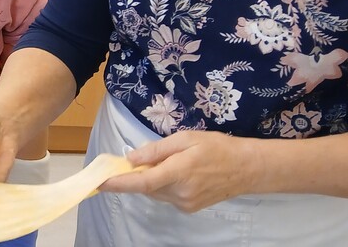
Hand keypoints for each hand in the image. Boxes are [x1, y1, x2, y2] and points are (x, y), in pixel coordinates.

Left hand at [99, 130, 260, 211]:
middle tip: (136, 159)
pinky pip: (166, 196)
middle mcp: (180, 193)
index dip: (118, 183)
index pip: (142, 181)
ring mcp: (185, 203)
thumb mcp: (186, 139)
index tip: (99, 182)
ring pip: (155, 192)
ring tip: (167, 163)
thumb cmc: (217, 147)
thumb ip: (156, 150)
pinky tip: (176, 173)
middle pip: (146, 186)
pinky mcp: (189, 208)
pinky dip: (162, 185)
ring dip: (151, 179)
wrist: (248, 168)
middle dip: (136, 174)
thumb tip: (131, 158)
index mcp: (179, 172)